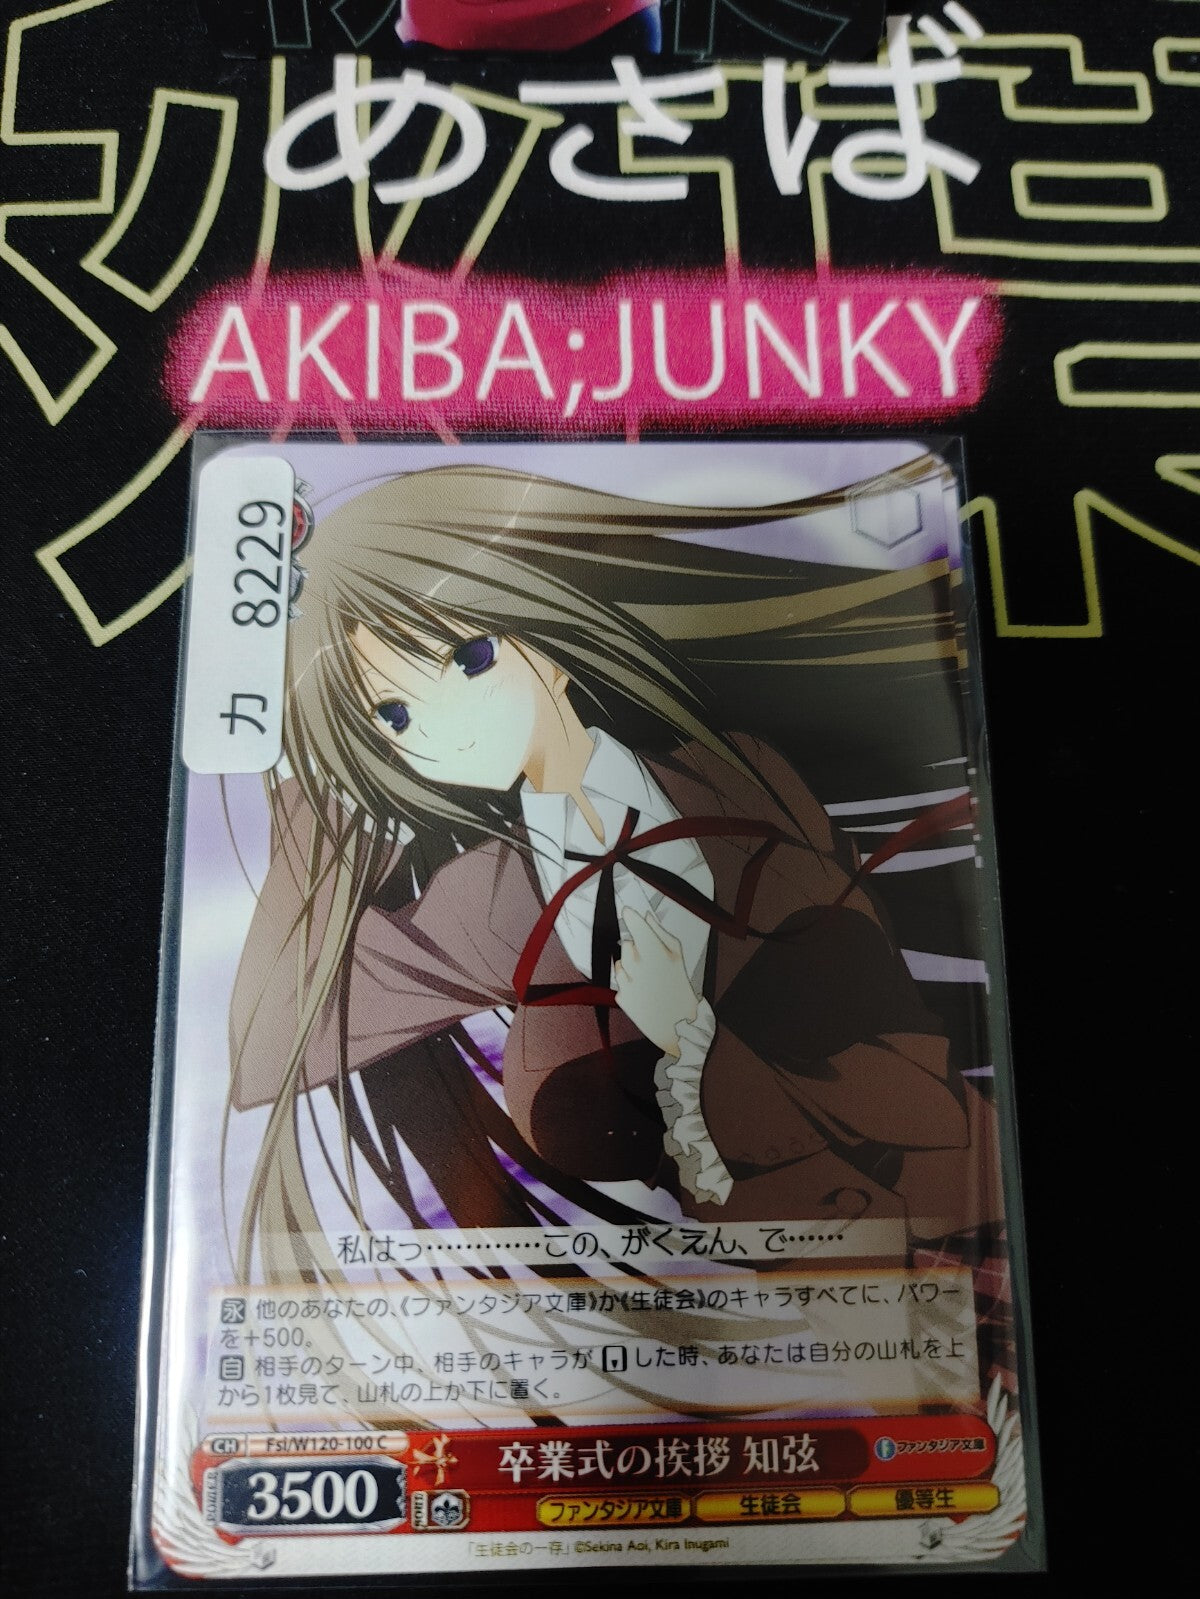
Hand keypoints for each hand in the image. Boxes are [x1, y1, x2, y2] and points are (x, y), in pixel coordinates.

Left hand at [612, 907, 699, 1056]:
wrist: (678, 1025)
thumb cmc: (681, 988)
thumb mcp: (678, 956)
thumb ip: (661, 933)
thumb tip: (647, 916)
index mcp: (656, 953)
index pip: (634, 925)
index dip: (631, 916)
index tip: (628, 911)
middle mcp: (639, 966)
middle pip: (626, 944)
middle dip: (636, 948)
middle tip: (651, 960)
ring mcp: (628, 983)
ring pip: (620, 962)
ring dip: (630, 966)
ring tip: (648, 977)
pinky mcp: (621, 997)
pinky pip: (619, 981)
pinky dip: (628, 983)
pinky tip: (643, 990)